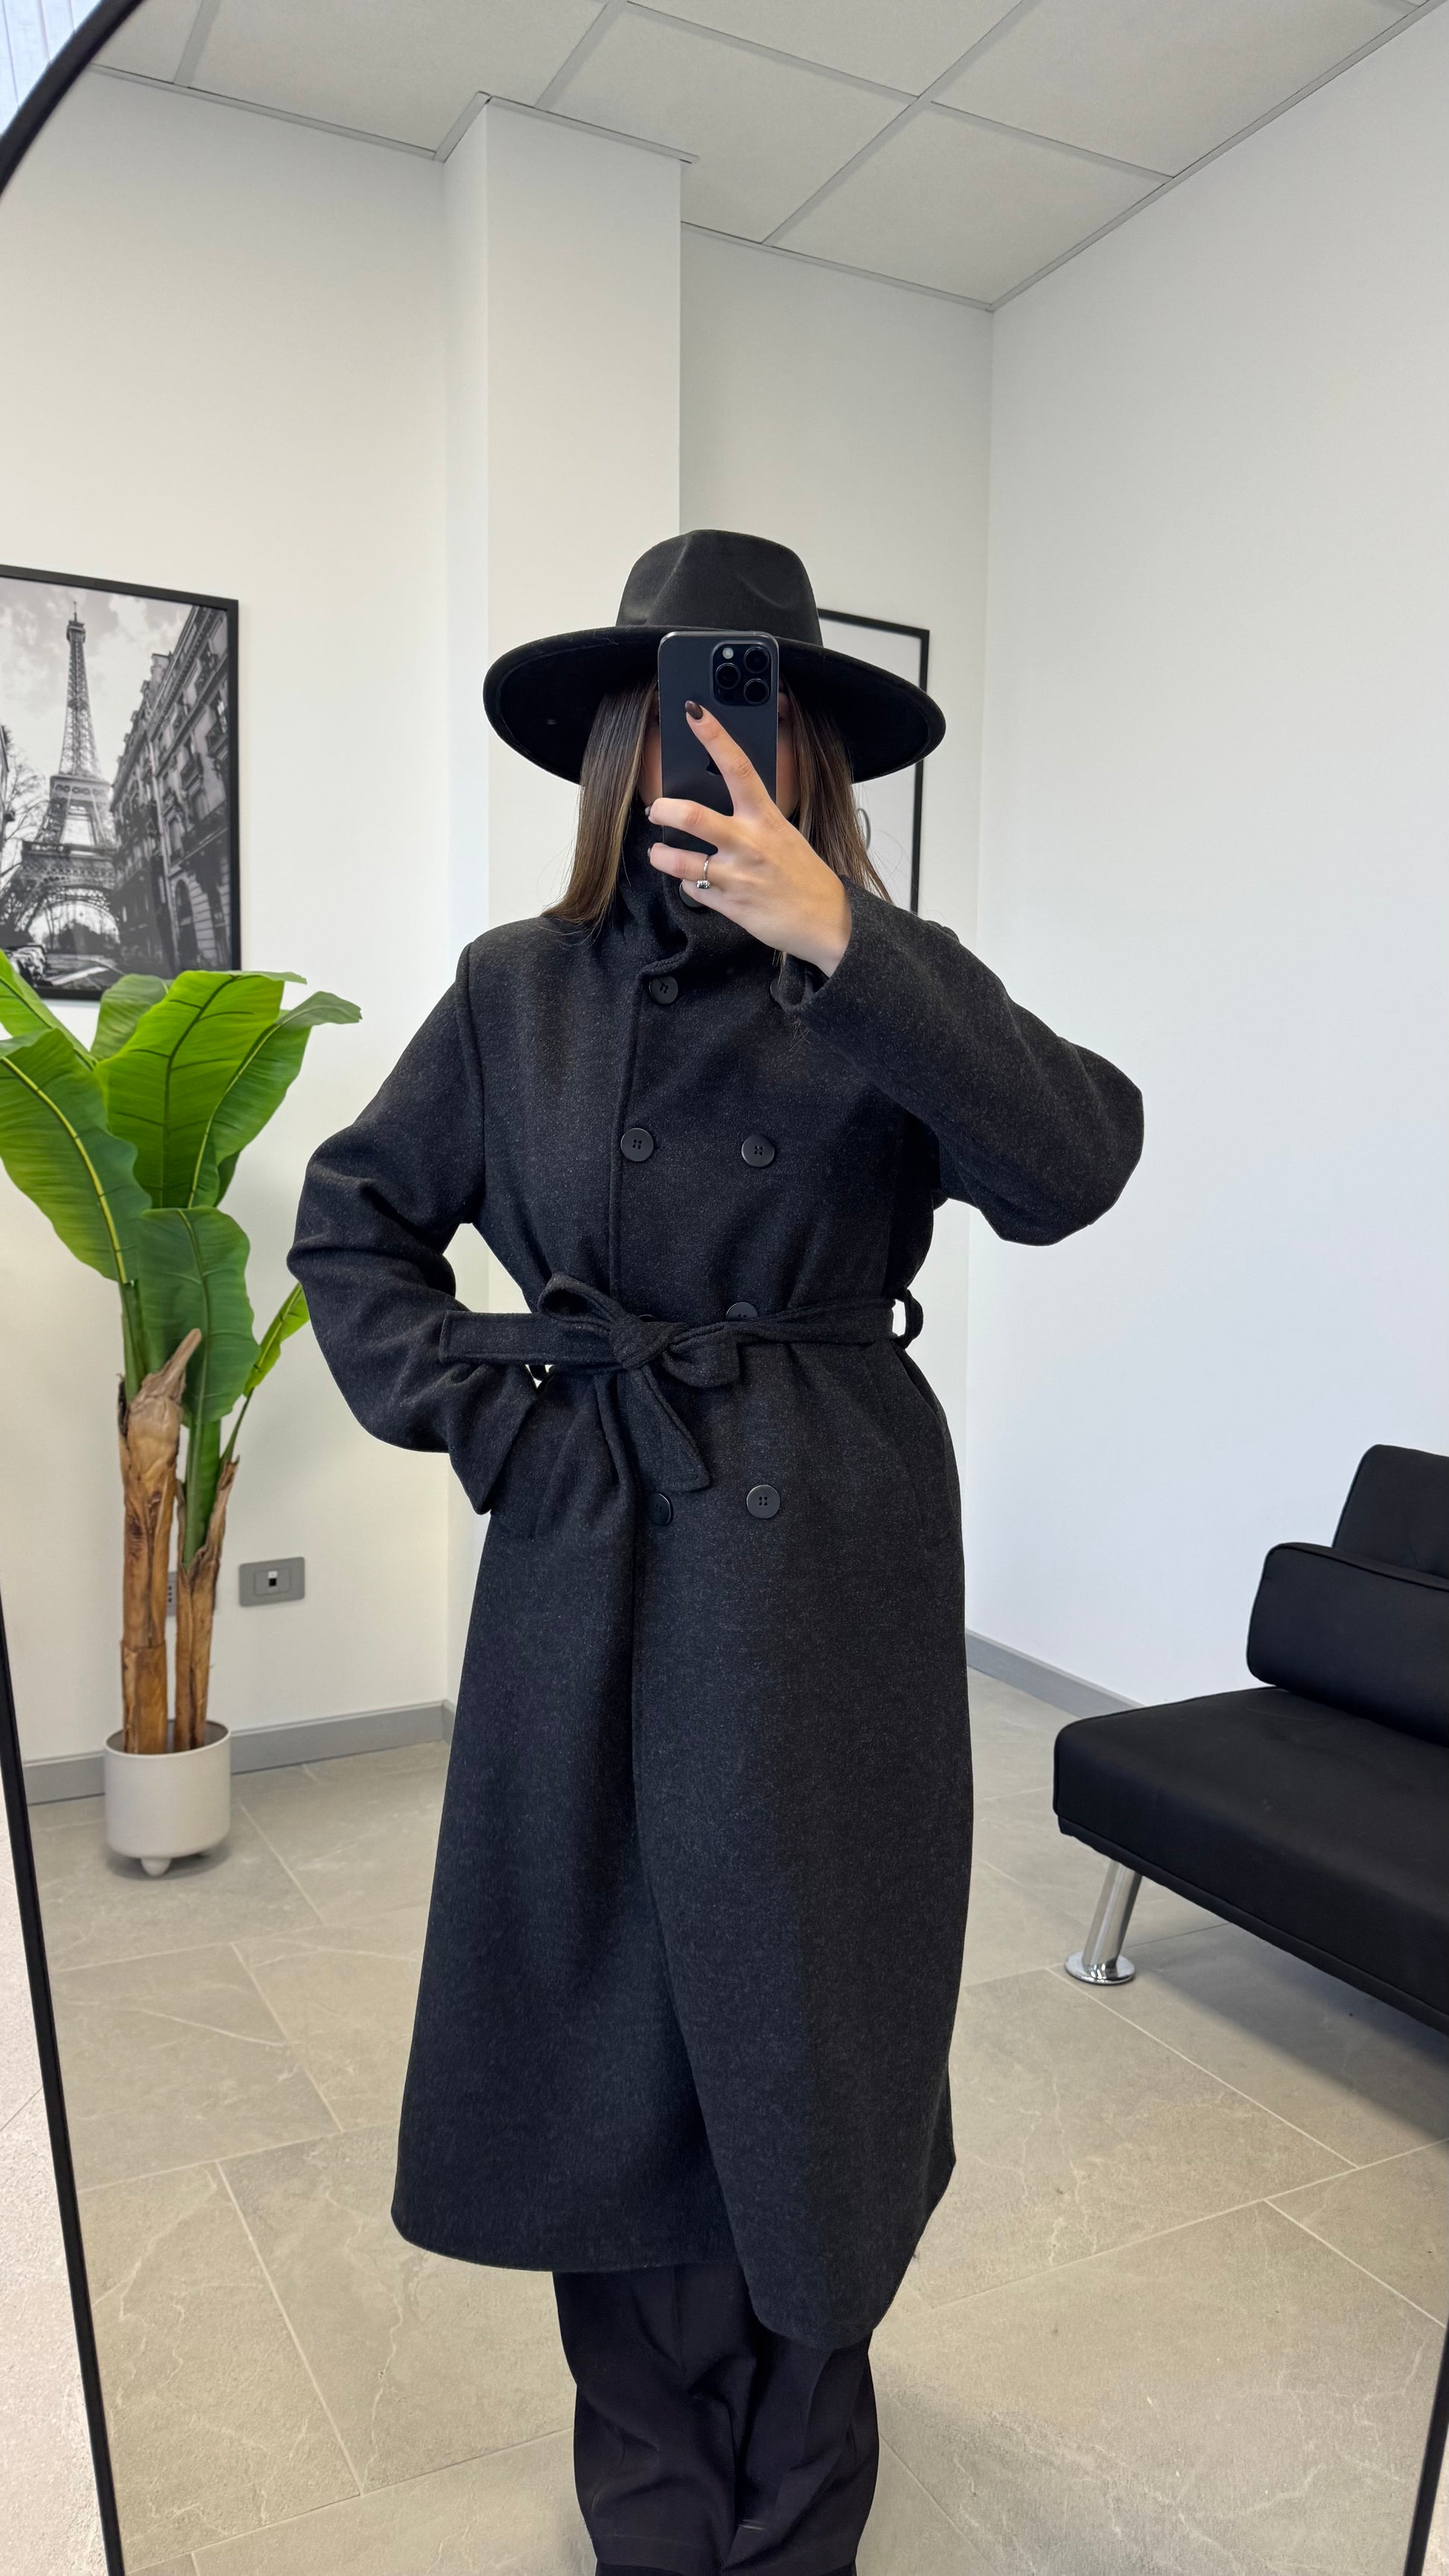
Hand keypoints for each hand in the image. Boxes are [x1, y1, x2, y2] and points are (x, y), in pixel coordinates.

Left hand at [647, 702, 851, 974]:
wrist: (825, 921)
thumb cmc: (804, 875)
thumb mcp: (783, 835)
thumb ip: (752, 820)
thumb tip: (720, 805)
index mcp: (766, 818)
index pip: (738, 766)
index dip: (714, 736)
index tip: (694, 713)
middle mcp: (749, 843)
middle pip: (693, 816)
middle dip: (664, 809)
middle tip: (656, 809)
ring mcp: (737, 876)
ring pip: (680, 861)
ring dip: (661, 856)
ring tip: (660, 852)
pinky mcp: (730, 905)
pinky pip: (692, 889)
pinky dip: (689, 885)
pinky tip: (697, 882)